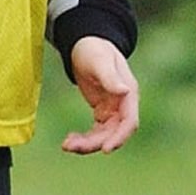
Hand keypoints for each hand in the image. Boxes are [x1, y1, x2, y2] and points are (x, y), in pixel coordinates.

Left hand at [64, 37, 139, 152]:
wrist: (86, 45)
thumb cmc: (95, 49)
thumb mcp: (101, 61)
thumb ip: (111, 78)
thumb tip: (126, 91)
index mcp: (129, 94)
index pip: (129, 122)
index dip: (120, 137)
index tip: (105, 149)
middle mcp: (123, 105)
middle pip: (114, 133)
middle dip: (95, 144)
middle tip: (71, 147)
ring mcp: (113, 110)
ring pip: (104, 136)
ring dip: (87, 144)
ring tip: (66, 145)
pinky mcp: (102, 113)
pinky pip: (95, 133)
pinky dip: (83, 139)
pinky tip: (68, 140)